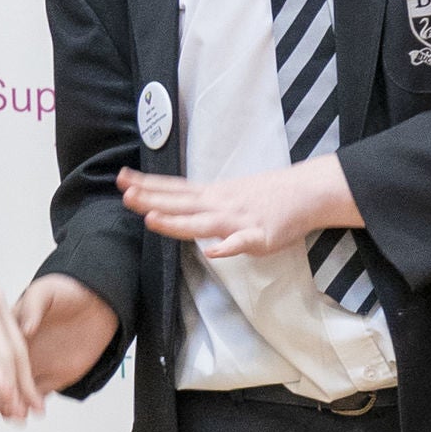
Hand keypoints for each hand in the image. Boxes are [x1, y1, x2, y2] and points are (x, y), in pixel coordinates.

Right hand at [0, 273, 123, 407]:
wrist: (100, 304)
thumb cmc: (70, 292)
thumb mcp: (46, 291)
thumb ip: (33, 306)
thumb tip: (25, 326)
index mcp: (10, 332)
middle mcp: (21, 352)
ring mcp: (36, 365)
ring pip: (9, 392)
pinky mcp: (56, 374)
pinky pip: (36, 394)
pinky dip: (23, 406)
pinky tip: (8, 417)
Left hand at [120, 154, 359, 257]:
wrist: (308, 193)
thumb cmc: (269, 194)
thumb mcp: (231, 193)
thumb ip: (204, 203)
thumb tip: (177, 207)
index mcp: (213, 195)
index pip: (174, 189)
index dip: (148, 185)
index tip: (123, 179)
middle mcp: (220, 205)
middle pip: (181, 204)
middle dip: (152, 200)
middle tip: (126, 195)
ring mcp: (239, 220)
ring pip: (203, 223)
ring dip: (177, 222)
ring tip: (153, 220)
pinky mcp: (261, 236)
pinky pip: (243, 243)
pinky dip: (228, 247)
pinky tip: (213, 252)